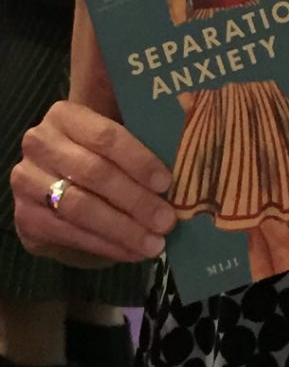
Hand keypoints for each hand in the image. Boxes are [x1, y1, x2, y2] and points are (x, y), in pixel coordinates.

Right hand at [11, 100, 175, 266]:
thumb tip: (184, 167)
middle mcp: (40, 143)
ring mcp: (28, 180)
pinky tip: (132, 252)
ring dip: (122, 229)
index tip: (167, 183)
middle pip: (94, 173)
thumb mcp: (112, 140)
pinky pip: (69, 234)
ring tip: (154, 242)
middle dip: (135, 200)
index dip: (139, 160)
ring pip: (81, 207)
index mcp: (66, 115)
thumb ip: (138, 145)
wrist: (52, 178)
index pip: (106, 137)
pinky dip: (106, 245)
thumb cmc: (95, 153)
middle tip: (167, 220)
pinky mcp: (25, 216)